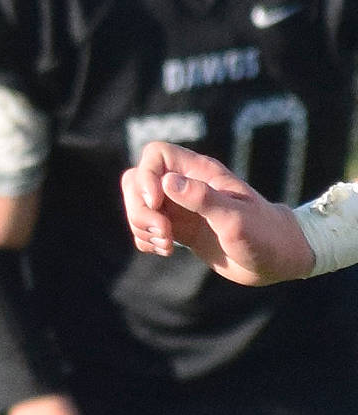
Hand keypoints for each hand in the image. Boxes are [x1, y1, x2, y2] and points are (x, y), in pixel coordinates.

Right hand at [122, 139, 313, 284]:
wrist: (278, 258)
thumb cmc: (264, 235)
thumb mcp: (237, 218)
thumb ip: (203, 198)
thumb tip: (167, 182)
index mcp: (201, 173)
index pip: (156, 155)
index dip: (147, 176)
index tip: (157, 203)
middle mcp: (186, 185)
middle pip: (137, 180)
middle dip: (139, 209)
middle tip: (165, 234)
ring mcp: (180, 207)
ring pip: (137, 205)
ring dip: (142, 227)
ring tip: (167, 245)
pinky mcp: (178, 228)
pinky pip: (144, 228)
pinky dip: (146, 240)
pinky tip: (166, 250)